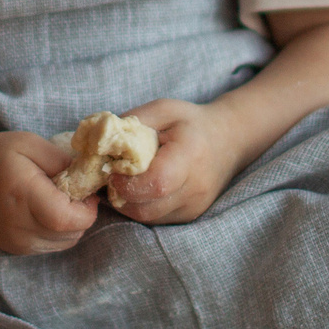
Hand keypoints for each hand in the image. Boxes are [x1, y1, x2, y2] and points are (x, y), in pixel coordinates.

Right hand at [0, 131, 99, 254]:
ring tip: (58, 200)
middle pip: (71, 233)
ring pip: (65, 242)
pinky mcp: (17, 249)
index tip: (86, 190)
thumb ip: (60, 159)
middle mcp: (19, 226)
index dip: (87, 208)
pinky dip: (58, 230)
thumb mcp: (28, 143)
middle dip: (82, 214)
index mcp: (22, 195)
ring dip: (72, 224)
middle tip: (72, 191)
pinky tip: (46, 211)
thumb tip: (86, 176)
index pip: (67, 219)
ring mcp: (17, 242)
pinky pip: (52, 245)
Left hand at [109, 99, 242, 223]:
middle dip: (120, 196)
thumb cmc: (191, 123)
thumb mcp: (163, 110)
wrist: (229, 141)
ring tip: (122, 182)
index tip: (111, 170)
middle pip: (147, 207)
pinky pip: (155, 218)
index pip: (157, 182)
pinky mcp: (189, 216)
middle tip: (110, 177)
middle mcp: (195, 187)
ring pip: (148, 217)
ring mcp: (194, 206)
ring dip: (127, 204)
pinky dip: (139, 207)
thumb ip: (132, 123)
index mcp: (190, 156)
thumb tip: (100, 142)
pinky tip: (137, 189)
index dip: (127, 182)